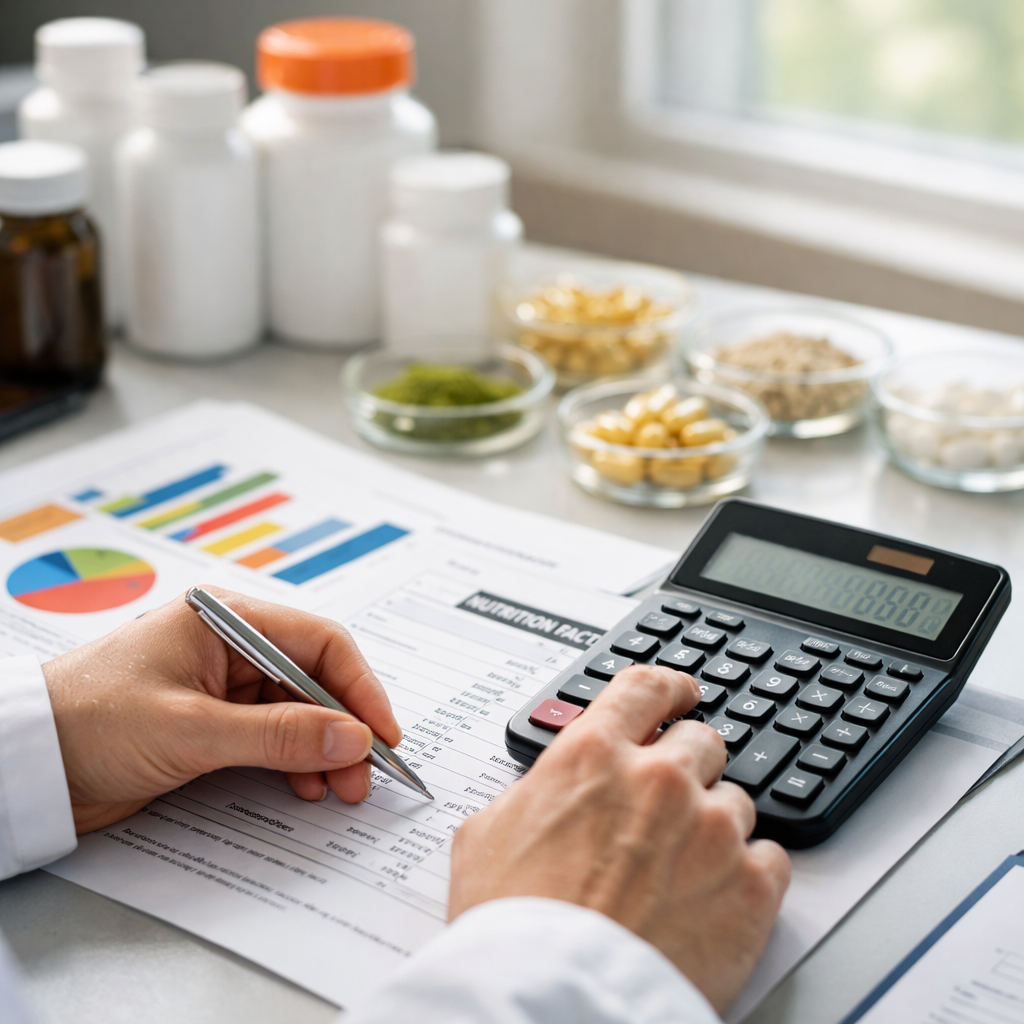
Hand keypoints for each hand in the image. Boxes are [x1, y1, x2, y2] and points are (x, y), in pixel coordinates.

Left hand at [42, 587, 401, 833]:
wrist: (24, 764)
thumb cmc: (91, 723)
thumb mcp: (192, 730)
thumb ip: (279, 735)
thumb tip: (354, 739)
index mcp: (225, 619)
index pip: (318, 642)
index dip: (359, 687)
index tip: (383, 733)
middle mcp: (230, 644)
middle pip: (313, 678)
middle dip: (343, 726)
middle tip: (364, 774)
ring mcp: (222, 682)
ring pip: (297, 709)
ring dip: (322, 748)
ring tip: (340, 789)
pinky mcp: (211, 719)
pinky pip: (271, 733)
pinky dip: (293, 759)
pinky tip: (304, 785)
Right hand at [448, 665, 790, 1012]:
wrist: (551, 1001)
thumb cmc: (514, 927)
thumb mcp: (489, 833)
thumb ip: (534, 791)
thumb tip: (550, 788)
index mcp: (593, 755)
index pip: (646, 687)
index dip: (668, 686)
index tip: (679, 693)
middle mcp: (658, 779)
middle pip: (702, 741)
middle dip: (688, 767)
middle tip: (668, 808)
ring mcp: (709, 830)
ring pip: (736, 801)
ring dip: (713, 827)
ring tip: (677, 875)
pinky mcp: (750, 887)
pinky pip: (771, 857)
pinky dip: (747, 875)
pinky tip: (711, 899)